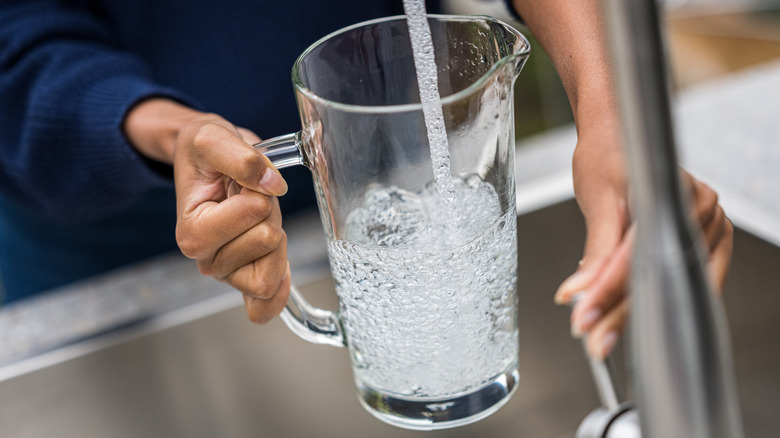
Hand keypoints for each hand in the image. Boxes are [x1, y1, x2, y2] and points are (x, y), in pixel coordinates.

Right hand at [124, 99, 290, 323]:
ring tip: (254, 215)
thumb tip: (271, 185)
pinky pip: (265, 304)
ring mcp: (227, 273)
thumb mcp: (214, 138)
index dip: (258, 193)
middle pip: (268, 241)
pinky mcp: (245, 279)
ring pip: (274, 269)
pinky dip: (279, 291)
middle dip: (269, 212)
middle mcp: (206, 259)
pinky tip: (282, 271)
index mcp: (192, 232)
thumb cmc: (204, 153)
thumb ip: (242, 158)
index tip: (237, 184)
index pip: (254, 216)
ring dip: (276, 232)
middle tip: (248, 197)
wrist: (205, 161)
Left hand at [554, 130, 733, 358]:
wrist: (618, 135)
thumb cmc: (608, 156)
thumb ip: (596, 250)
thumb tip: (578, 291)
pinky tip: (636, 319)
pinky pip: (689, 278)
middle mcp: (704, 209)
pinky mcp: (706, 237)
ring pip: (675, 282)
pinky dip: (661, 299)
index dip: (612, 289)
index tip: (584, 315)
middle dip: (624, 312)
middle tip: (594, 340)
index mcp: (676, 192)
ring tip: (606, 336)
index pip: (642, 253)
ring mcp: (711, 224)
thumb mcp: (598, 200)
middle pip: (662, 274)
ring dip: (641, 314)